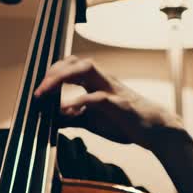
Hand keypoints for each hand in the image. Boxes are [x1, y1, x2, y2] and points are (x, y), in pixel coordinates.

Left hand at [35, 57, 181, 148]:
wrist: (154, 130)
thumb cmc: (124, 122)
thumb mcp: (92, 121)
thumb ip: (73, 117)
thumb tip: (51, 119)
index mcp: (96, 82)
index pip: (71, 66)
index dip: (53, 73)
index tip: (39, 89)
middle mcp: (103, 80)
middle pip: (76, 61)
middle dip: (54, 71)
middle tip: (38, 90)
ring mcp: (111, 89)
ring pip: (87, 69)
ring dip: (63, 77)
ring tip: (46, 92)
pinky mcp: (119, 104)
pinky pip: (97, 97)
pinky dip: (79, 102)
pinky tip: (64, 111)